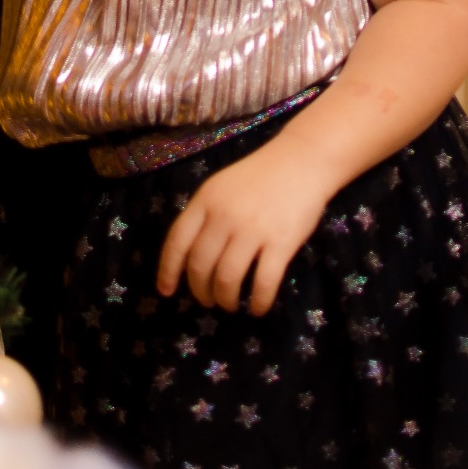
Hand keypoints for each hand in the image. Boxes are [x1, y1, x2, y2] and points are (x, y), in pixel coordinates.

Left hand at [156, 134, 331, 317]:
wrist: (301, 160)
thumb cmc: (260, 176)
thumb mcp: (221, 187)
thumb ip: (205, 215)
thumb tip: (190, 257)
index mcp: (206, 200)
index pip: (177, 241)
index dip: (168, 270)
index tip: (166, 291)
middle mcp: (224, 216)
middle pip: (200, 266)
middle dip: (201, 291)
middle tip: (208, 301)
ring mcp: (252, 230)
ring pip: (227, 279)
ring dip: (226, 300)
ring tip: (230, 305)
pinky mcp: (281, 243)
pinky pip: (263, 283)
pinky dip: (258, 302)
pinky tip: (257, 308)